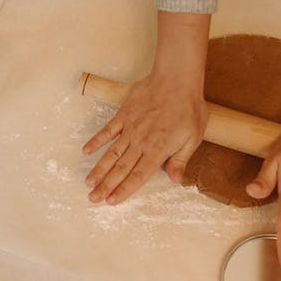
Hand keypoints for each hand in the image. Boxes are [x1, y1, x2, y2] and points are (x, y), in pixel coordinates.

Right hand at [83, 11, 210, 204]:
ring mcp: (129, 128)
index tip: (111, 201)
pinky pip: (107, 130)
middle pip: (120, 169)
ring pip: (111, 154)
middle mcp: (140, 142)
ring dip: (99, 169)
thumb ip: (181, 159)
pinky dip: (96, 141)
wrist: (176, 79)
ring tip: (88, 183)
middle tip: (93, 199)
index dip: (124, 190)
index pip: (138, 176)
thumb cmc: (188, 107)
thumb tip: (175, 180)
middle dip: (106, 186)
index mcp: (157, 150)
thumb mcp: (193, 137)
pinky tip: (86, 151)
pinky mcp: (124, 115)